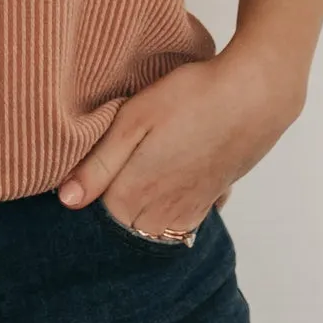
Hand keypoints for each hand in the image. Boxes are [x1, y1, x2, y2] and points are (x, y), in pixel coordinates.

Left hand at [56, 46, 308, 237]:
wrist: (255, 94)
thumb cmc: (191, 98)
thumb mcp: (134, 119)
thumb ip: (98, 164)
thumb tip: (67, 201)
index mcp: (133, 196)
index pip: (94, 216)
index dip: (86, 194)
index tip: (85, 172)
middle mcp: (162, 215)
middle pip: (124, 227)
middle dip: (113, 208)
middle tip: (110, 170)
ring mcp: (191, 211)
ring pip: (153, 228)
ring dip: (141, 212)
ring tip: (138, 175)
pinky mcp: (213, 200)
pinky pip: (182, 220)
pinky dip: (170, 208)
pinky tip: (169, 179)